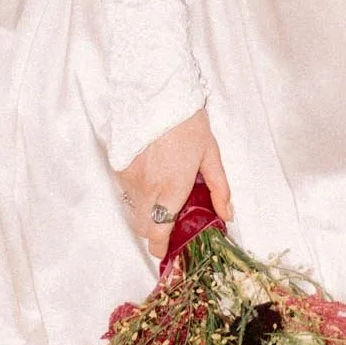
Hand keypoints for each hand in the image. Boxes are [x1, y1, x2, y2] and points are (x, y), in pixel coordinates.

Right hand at [118, 107, 231, 261]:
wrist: (158, 94)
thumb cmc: (188, 123)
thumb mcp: (211, 155)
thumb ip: (219, 189)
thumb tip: (227, 214)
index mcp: (171, 190)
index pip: (157, 234)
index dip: (160, 248)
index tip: (167, 249)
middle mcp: (146, 188)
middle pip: (143, 228)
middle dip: (155, 232)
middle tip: (171, 221)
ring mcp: (129, 178)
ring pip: (134, 209)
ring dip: (146, 211)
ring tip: (163, 194)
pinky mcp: (118, 166)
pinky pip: (126, 190)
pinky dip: (138, 192)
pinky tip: (152, 175)